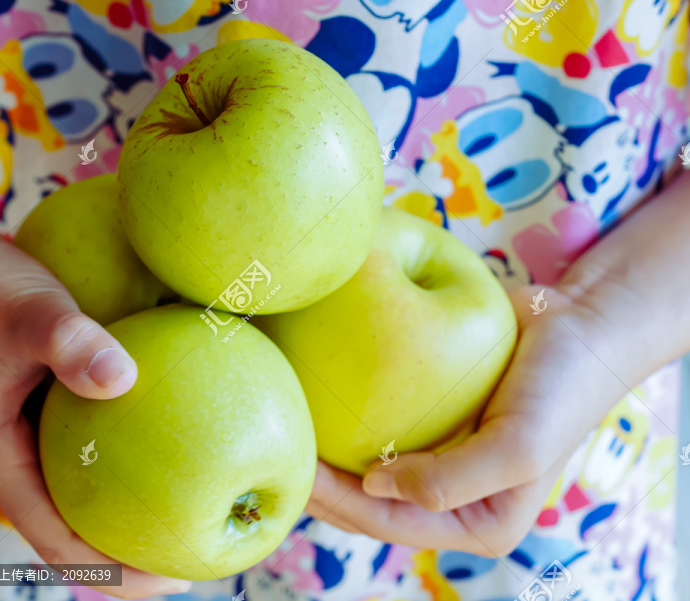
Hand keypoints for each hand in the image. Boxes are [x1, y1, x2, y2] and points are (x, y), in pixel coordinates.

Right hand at [0, 210, 189, 597]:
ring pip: (64, 492)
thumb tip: (126, 380)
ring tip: (179, 507)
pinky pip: (63, 455)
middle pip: (65, 530)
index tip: (178, 578)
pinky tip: (146, 444)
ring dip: (114, 509)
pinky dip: (103, 465)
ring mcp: (0, 436)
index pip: (60, 544)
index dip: (118, 574)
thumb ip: (73, 344)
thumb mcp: (29, 310)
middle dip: (125, 549)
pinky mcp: (11, 410)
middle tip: (193, 546)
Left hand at [305, 285, 625, 555]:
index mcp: (475, 522)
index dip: (335, 502)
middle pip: (366, 504)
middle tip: (273, 451)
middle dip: (319, 486)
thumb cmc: (559, 392)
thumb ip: (453, 483)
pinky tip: (311, 400)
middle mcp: (449, 498)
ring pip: (362, 469)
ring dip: (323, 456)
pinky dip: (342, 420)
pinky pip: (374, 426)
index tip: (293, 467)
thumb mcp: (521, 448)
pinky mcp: (426, 419)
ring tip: (281, 432)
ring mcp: (435, 457)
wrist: (578, 326)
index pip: (386, 523)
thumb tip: (376, 485)